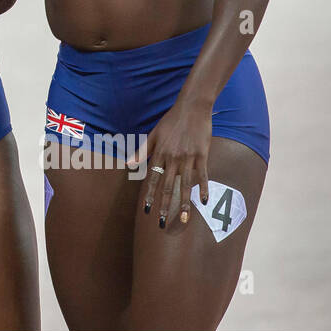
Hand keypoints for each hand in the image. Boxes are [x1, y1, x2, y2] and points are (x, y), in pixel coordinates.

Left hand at [132, 97, 212, 228]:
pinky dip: (202, 188)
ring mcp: (188, 158)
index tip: (146, 210)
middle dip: (164, 206)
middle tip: (161, 223)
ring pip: (185, 185)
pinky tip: (203, 202)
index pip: (152, 179)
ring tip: (183, 220)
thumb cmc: (171, 121)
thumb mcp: (154, 134)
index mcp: (160, 154)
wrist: (192, 108)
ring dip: (183, 204)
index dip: (149, 195)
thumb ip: (142, 151)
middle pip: (167, 186)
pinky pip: (202, 175)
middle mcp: (173, 158)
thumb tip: (128, 164)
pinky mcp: (202, 155)